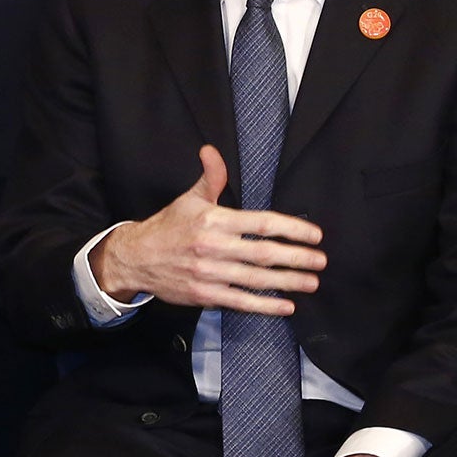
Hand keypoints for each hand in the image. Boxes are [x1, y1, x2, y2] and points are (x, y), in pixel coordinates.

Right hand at [91, 146, 324, 314]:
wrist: (135, 258)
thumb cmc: (167, 227)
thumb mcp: (189, 198)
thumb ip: (211, 177)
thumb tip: (211, 150)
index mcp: (215, 221)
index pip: (263, 223)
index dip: (293, 229)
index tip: (315, 234)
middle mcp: (213, 247)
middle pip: (265, 253)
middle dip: (297, 258)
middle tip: (320, 261)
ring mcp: (209, 273)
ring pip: (256, 279)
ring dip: (288, 282)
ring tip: (311, 283)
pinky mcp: (204, 294)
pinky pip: (240, 301)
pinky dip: (264, 305)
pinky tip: (285, 306)